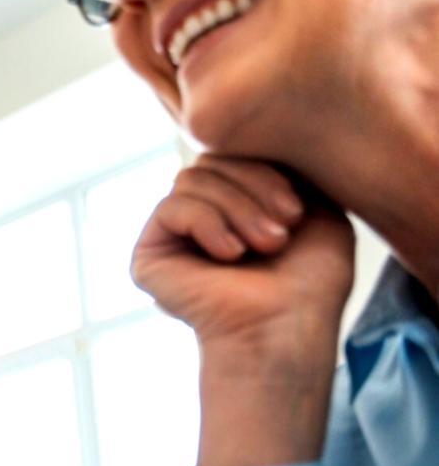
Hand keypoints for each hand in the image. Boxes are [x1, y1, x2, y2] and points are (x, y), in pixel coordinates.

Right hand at [131, 156, 355, 465]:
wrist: (284, 327)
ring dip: (237, 209)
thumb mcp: (316, 206)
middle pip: (212, 160)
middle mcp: (201, 215)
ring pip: (193, 178)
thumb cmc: (309, 280)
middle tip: (283, 231)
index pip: (236, 153)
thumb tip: (247, 138)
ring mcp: (173, 234)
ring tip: (263, 246)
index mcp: (235, 202)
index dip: (266, 168)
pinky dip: (208, 224)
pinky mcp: (149, 254)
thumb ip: (284, 167)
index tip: (297, 211)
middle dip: (253, 187)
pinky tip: (230, 255)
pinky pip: (173, 206)